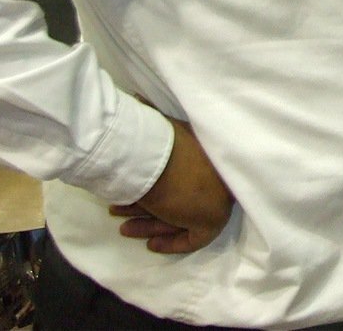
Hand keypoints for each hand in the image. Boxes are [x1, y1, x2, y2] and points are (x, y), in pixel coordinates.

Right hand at [109, 117, 232, 253]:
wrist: (159, 160)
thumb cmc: (152, 141)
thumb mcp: (157, 126)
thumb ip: (154, 122)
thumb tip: (137, 99)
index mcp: (208, 148)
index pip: (193, 173)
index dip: (166, 187)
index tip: (141, 194)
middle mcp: (219, 173)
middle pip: (186, 197)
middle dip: (152, 209)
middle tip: (122, 213)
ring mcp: (220, 196)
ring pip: (184, 216)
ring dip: (153, 224)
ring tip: (125, 227)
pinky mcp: (214, 219)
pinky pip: (195, 238)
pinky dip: (173, 243)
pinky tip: (152, 244)